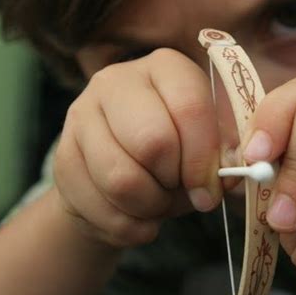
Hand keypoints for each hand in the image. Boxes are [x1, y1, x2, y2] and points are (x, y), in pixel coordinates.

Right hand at [54, 49, 221, 247]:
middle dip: (174, 182)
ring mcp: (81, 115)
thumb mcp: (211, 147)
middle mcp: (116, 80)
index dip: (203, 159)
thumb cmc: (179, 156)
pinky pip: (99, 207)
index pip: (189, 107)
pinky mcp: (61, 155)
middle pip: (152, 142)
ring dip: (151, 207)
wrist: (124, 178)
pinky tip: (136, 217)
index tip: (210, 192)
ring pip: (121, 179)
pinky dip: (128, 226)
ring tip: (159, 204)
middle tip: (181, 192)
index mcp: (165, 67)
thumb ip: (228, 154)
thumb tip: (234, 170)